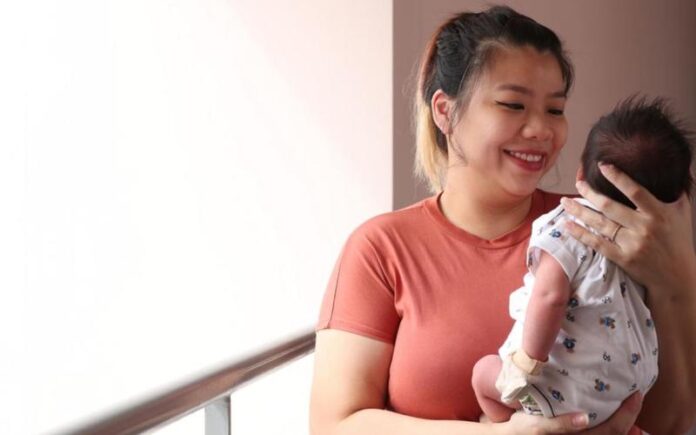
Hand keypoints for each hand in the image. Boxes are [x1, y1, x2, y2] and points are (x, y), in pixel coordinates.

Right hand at [497, 392, 641, 434]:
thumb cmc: (521, 431)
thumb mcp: (537, 426)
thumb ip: (561, 424)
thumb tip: (584, 418)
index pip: (613, 430)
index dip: (628, 414)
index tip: (636, 393)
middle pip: (616, 433)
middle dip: (631, 417)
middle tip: (637, 395)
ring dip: (625, 424)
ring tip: (631, 408)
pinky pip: (600, 432)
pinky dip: (613, 427)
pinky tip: (617, 419)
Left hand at [560, 163, 695, 291]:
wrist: (677, 277)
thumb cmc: (678, 241)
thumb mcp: (682, 213)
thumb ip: (677, 192)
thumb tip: (676, 169)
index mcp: (658, 213)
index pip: (635, 191)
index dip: (617, 177)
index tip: (602, 165)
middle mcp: (644, 227)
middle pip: (610, 207)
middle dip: (590, 193)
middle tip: (578, 184)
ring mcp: (632, 244)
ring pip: (600, 224)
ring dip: (579, 212)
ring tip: (564, 202)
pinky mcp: (622, 258)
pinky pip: (597, 243)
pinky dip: (580, 233)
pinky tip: (567, 225)